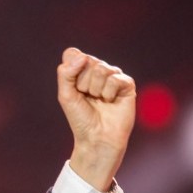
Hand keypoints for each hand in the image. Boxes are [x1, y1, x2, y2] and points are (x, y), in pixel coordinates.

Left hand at [55, 47, 136, 192]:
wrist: (97, 138)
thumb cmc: (80, 118)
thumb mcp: (65, 95)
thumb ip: (66, 73)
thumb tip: (83, 56)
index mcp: (81, 70)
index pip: (73, 54)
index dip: (71, 70)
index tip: (73, 88)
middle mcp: (98, 70)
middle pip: (87, 60)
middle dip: (83, 83)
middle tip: (88, 98)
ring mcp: (113, 76)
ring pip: (101, 68)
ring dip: (96, 89)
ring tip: (99, 101)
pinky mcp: (127, 84)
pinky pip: (115, 79)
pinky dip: (108, 93)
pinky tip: (110, 102)